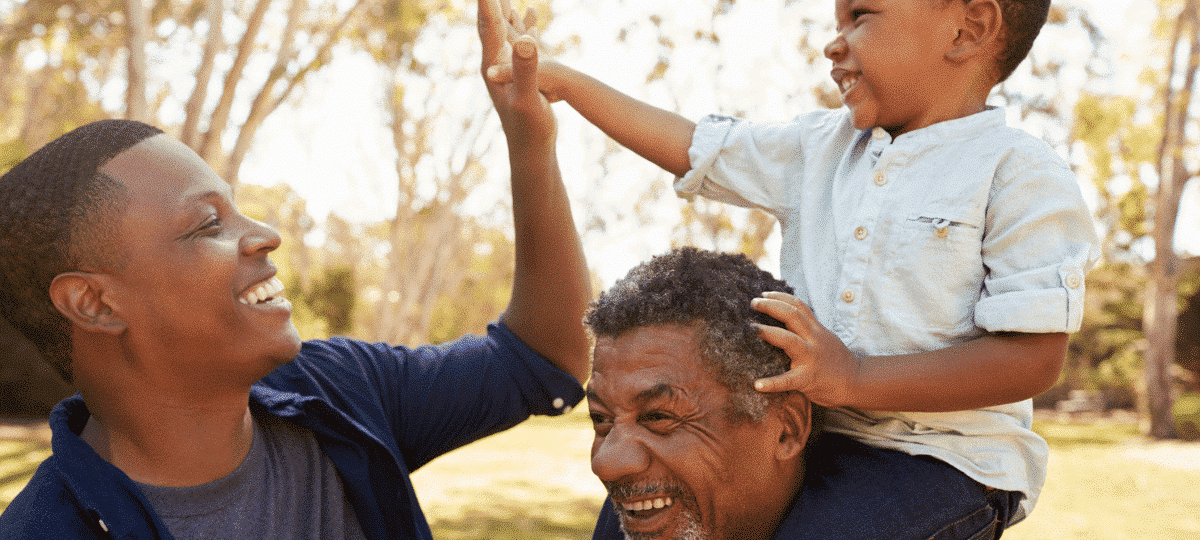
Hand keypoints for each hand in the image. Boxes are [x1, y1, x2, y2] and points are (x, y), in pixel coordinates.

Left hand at [479, 0, 555, 142]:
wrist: (532, 148)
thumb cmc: (529, 128)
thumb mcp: (528, 98)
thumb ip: (525, 70)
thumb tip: (525, 41)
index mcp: (493, 65)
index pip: (489, 25)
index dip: (488, 3)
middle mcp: (495, 62)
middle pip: (491, 22)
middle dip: (492, 1)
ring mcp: (507, 65)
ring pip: (504, 27)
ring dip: (504, 6)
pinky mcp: (519, 71)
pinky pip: (520, 38)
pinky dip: (523, 21)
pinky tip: (530, 9)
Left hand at [750, 291, 858, 407]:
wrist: (857, 382)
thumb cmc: (836, 361)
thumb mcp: (824, 338)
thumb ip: (808, 329)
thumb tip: (786, 319)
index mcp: (816, 330)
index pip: (799, 306)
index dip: (781, 297)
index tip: (764, 293)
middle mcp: (814, 340)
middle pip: (793, 316)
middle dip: (772, 306)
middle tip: (753, 302)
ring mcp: (811, 358)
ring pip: (789, 340)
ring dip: (769, 332)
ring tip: (752, 329)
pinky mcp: (808, 379)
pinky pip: (788, 380)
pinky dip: (772, 383)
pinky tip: (757, 384)